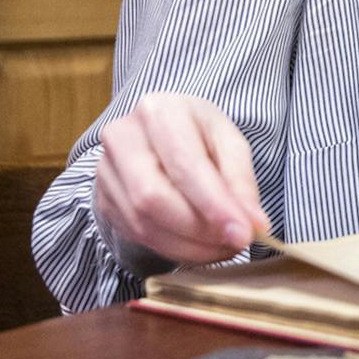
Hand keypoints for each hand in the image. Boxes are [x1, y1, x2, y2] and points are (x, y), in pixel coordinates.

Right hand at [92, 92, 271, 264]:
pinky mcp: (104, 199)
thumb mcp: (228, 143)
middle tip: (236, 243)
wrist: (158, 135)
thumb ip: (241, 182)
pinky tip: (199, 246)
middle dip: (200, 230)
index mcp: (159, 110)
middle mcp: (123, 137)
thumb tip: (254, 225)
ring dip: (190, 246)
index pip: (184, 165)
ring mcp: (106, 170)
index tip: (244, 233)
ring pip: (144, 223)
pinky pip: (138, 235)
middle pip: (153, 198)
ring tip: (223, 246)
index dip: (214, 204)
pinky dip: (175, 249)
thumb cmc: (197, 135)